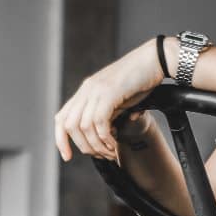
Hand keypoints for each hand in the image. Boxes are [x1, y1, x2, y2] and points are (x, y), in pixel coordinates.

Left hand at [54, 39, 163, 160]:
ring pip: (84, 126)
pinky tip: (114, 143)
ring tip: (111, 152)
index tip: (67, 156)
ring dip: (97, 145)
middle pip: (70, 125)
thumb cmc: (141, 78)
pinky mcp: (109, 92)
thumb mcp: (120, 99)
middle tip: (100, 156)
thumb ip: (110, 114)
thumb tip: (107, 135)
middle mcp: (87, 90)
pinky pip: (99, 121)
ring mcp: (96, 90)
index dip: (60, 139)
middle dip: (83, 146)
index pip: (62, 118)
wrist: (154, 59)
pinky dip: (105, 137)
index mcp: (86, 91)